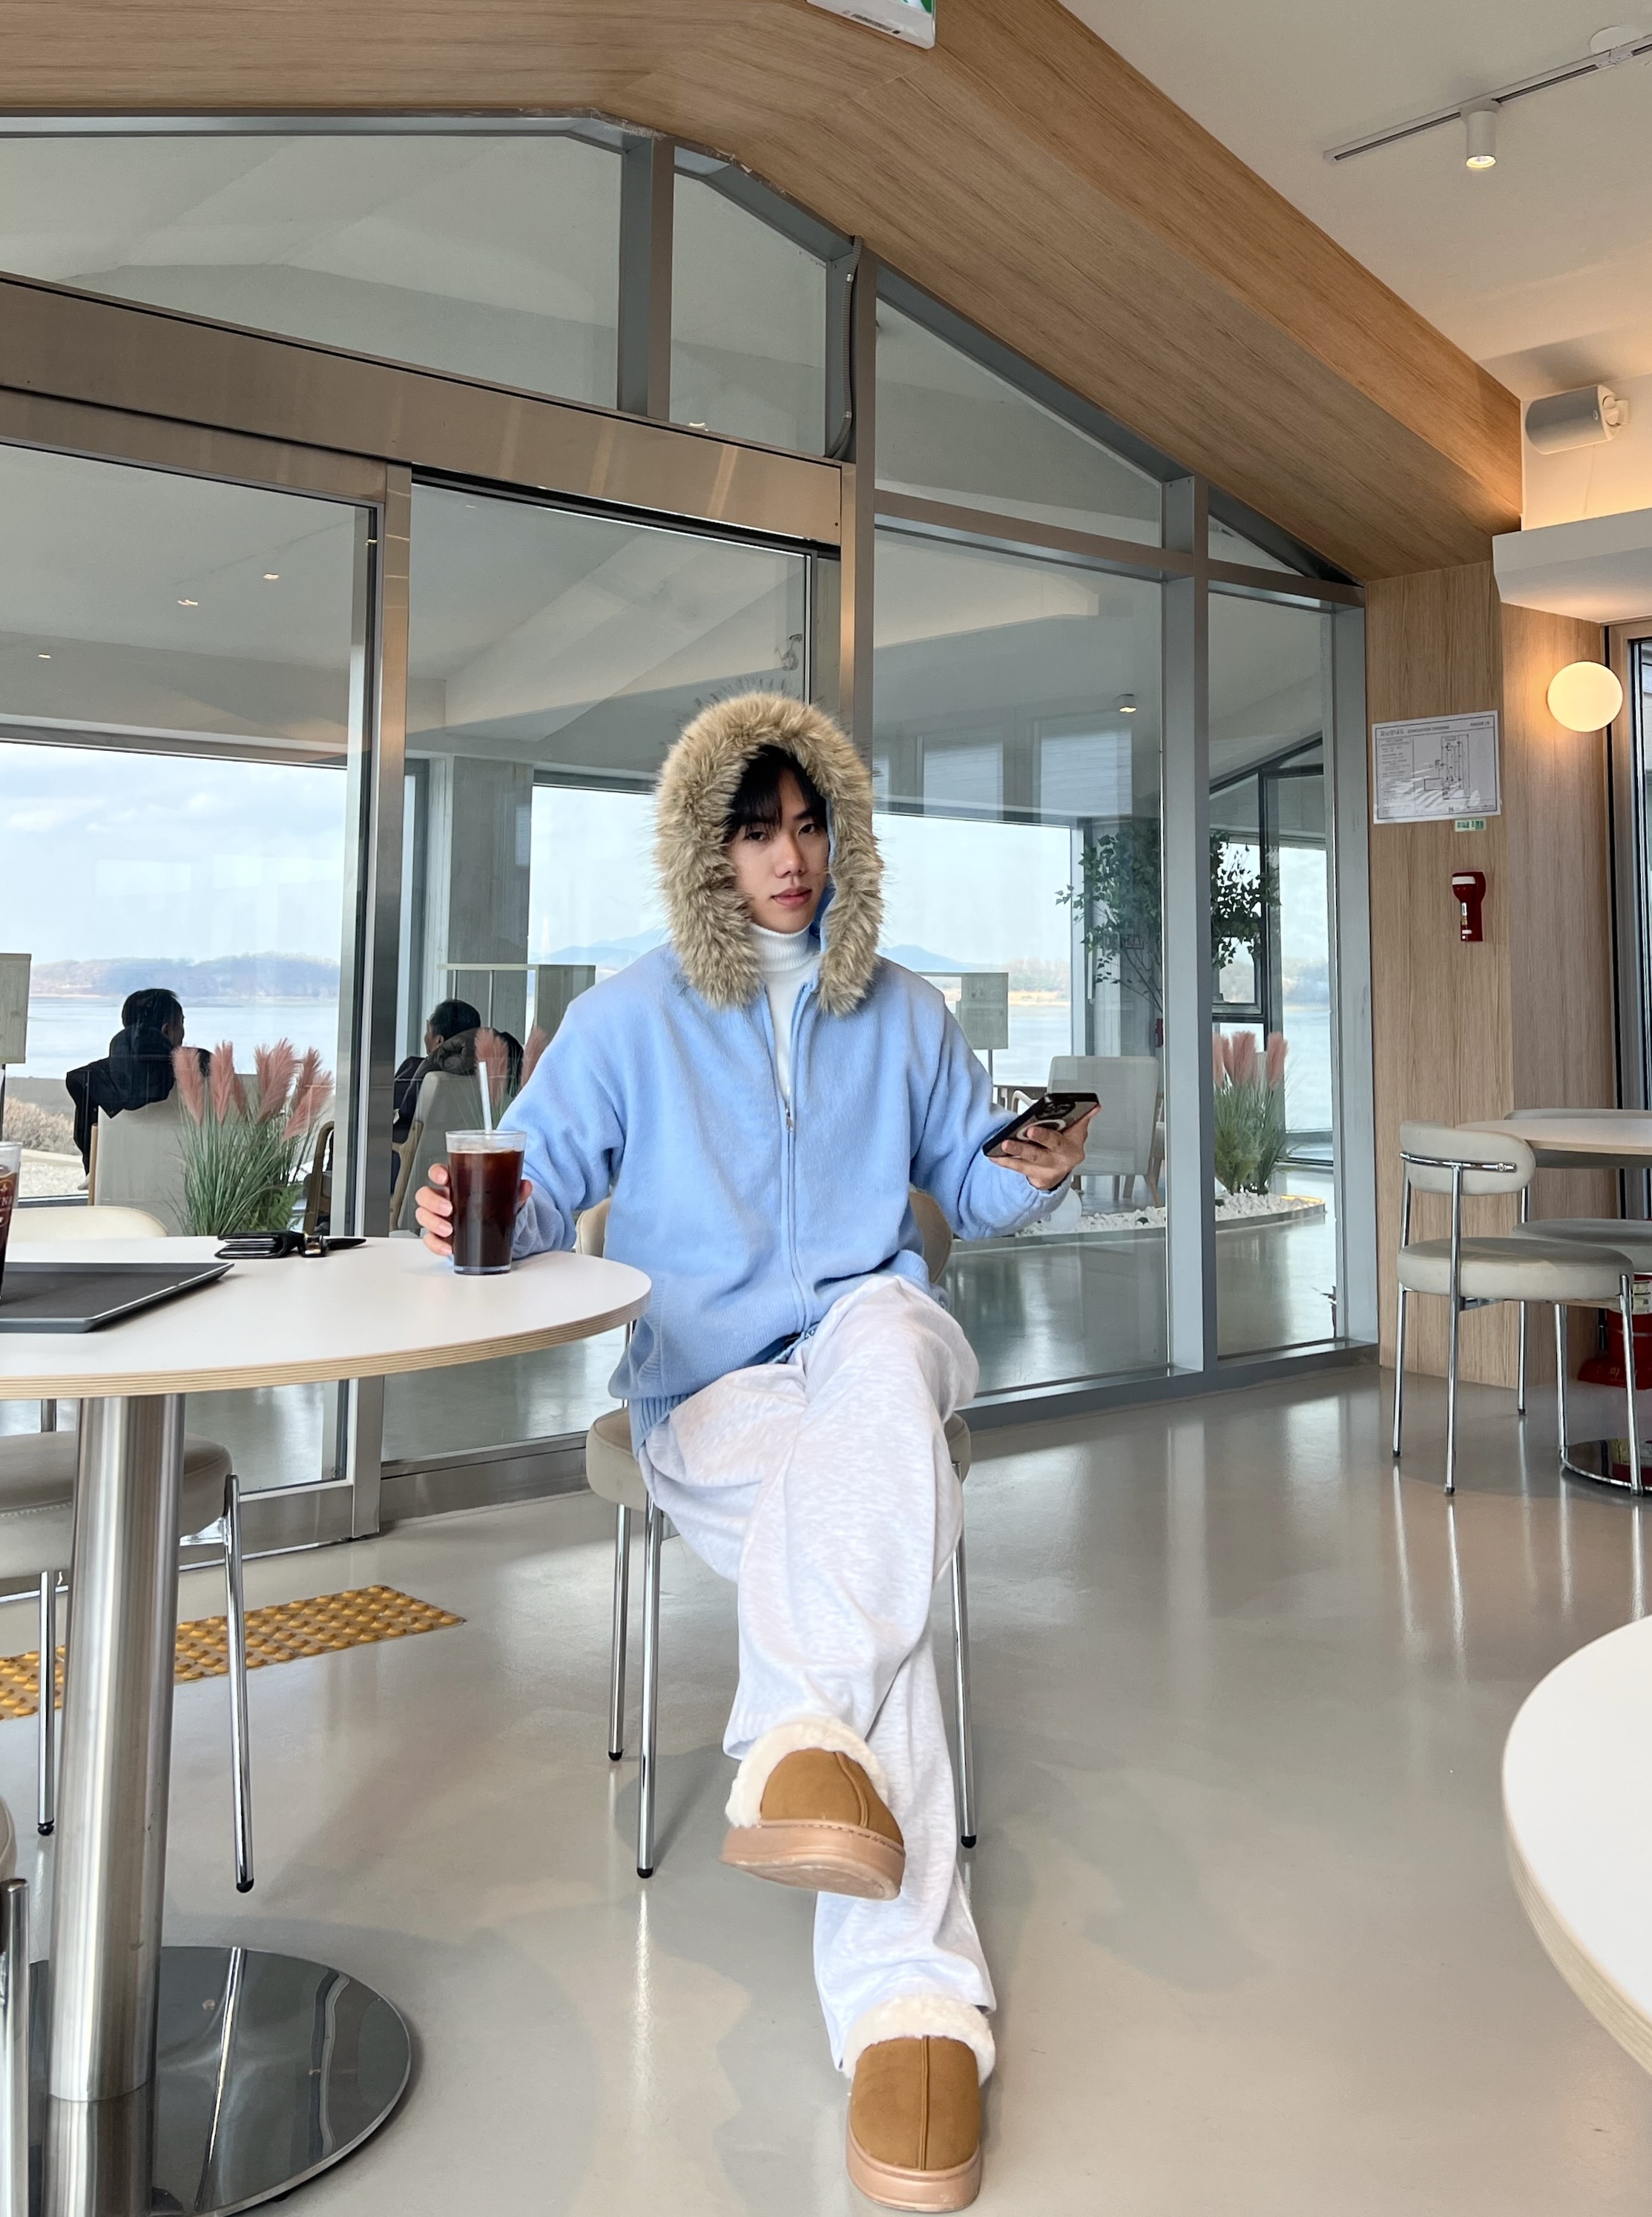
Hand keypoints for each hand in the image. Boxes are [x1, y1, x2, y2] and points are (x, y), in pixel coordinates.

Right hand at [414, 1162, 533, 1257]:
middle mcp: (442, 1197)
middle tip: (448, 1208)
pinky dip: (436, 1244)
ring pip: (422, 1215)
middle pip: (424, 1194)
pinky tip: (449, 1248)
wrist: (494, 1225)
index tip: (445, 1177)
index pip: (437, 1172)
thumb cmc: (492, 1203)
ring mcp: (438, 1217)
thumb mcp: (504, 1194)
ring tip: (449, 1229)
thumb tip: (525, 1186)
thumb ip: (514, 1190)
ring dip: (432, 1222)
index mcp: (455, 1182)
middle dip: (432, 1201)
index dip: (436, 1172)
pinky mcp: (439, 1235)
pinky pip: (430, 1239)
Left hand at [991, 1107, 1095, 1191]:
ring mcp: (1047, 1172)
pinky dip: (1005, 1162)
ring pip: (1028, 1163)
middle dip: (1025, 1147)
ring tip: (1002, 1145)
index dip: (1045, 1136)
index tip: (1032, 1128)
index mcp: (1071, 1149)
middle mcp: (1059, 1162)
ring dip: (1013, 1154)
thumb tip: (1094, 1106)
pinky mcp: (1037, 1178)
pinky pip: (1019, 1170)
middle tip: (1012, 1139)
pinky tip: (995, 1156)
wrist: (1063, 1169)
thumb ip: (1082, 1118)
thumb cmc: (1067, 1146)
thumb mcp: (1078, 1133)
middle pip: (1040, 1155)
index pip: (1058, 1141)